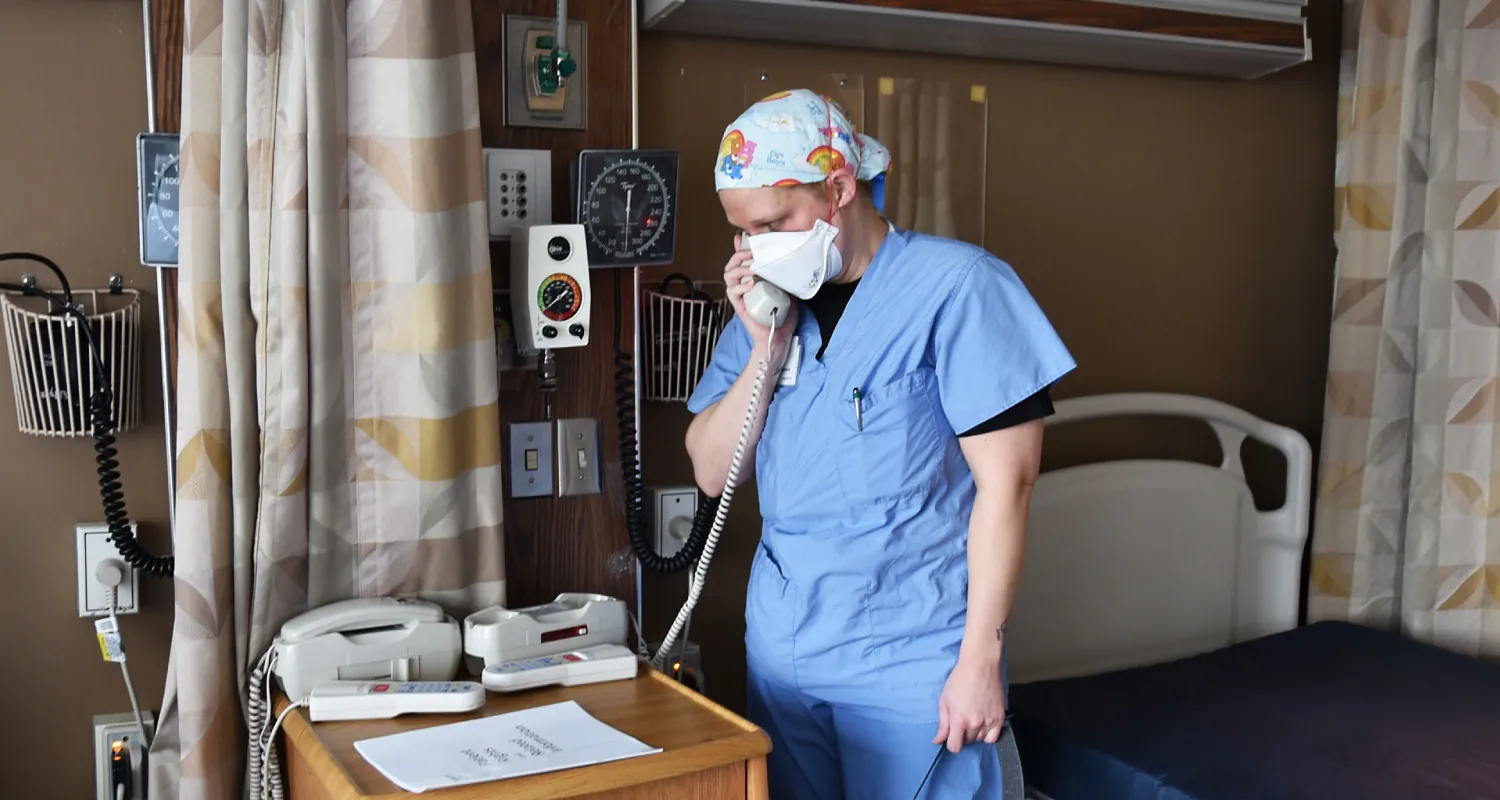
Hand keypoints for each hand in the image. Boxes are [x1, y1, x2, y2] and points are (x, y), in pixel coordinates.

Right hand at [724, 234, 797, 363]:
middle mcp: (744, 285)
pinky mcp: (739, 306)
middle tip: (750, 252)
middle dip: (739, 255)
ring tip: (751, 268)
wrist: (779, 337)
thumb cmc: (782, 316)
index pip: (743, 261)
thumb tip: (796, 264)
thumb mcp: (789, 292)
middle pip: (732, 264)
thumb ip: (788, 278)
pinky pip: (732, 292)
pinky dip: (740, 286)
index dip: (741, 248)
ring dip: (739, 268)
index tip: (746, 239)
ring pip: (729, 275)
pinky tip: (750, 284)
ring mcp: (741, 296)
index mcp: (754, 280)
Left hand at [933, 652, 1005, 753]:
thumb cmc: (960, 680)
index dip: (951, 744)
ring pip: (980, 739)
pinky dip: (988, 734)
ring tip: (972, 718)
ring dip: (975, 734)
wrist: (980, 665)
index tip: (950, 737)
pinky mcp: (1000, 717)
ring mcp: (990, 721)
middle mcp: (975, 724)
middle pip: (968, 742)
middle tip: (961, 721)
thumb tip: (938, 740)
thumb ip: (943, 724)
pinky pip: (994, 737)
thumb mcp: (945, 701)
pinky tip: (983, 724)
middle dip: (962, 735)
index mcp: (959, 720)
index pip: (955, 747)